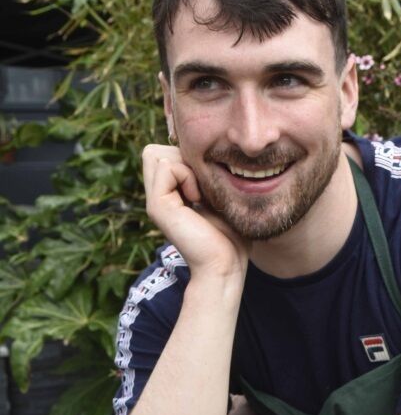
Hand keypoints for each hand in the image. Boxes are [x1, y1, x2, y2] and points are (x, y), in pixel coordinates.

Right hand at [142, 144, 248, 281]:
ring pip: (156, 154)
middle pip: (155, 150)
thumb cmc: (231, 236)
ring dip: (185, 166)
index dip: (185, 157)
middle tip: (202, 188)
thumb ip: (207, 176)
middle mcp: (158, 197)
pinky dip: (186, 176)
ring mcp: (154, 202)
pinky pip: (167, 166)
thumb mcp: (220, 197)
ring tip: (200, 194)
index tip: (206, 186)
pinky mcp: (157, 206)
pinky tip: (197, 199)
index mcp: (170, 195)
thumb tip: (206, 149)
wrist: (226, 265)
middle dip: (182, 158)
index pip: (163, 153)